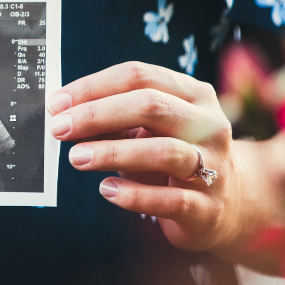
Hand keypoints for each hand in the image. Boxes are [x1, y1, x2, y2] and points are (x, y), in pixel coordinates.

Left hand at [48, 62, 254, 251]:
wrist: (228, 205)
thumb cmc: (175, 158)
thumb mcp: (148, 132)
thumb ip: (114, 121)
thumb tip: (63, 114)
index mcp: (193, 95)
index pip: (139, 76)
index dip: (93, 87)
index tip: (56, 104)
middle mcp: (208, 124)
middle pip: (151, 106)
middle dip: (98, 114)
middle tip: (60, 129)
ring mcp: (214, 166)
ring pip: (163, 151)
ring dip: (113, 152)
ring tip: (76, 158)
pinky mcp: (207, 207)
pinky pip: (171, 199)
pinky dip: (134, 195)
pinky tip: (107, 190)